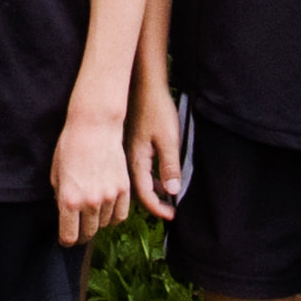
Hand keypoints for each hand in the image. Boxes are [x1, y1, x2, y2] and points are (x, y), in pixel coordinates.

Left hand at [49, 104, 138, 250]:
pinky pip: (120, 215)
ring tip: (92, 216)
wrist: (94, 126)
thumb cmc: (70, 146)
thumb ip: (60, 196)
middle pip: (88, 233)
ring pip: (104, 225)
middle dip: (81, 234)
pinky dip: (113, 217)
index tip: (66, 239)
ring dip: (97, 223)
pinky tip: (107, 211)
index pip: (69, 236)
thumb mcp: (56, 173)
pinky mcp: (124, 189)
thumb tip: (64, 211)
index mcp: (69, 199)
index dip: (66, 241)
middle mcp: (89, 202)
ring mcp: (109, 196)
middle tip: (78, 230)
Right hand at [128, 92, 191, 224]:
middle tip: (169, 211)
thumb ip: (169, 166)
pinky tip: (159, 176)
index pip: (145, 194)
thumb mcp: (168, 139)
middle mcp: (129, 159)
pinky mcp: (131, 144)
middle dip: (154, 203)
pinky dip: (149, 178)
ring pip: (137, 180)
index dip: (158, 208)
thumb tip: (171, 192)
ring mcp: (129, 151)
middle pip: (138, 190)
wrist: (143, 85)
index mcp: (137, 160)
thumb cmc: (156, 109)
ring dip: (152, 190)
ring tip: (166, 197)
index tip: (172, 216)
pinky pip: (138, 169)